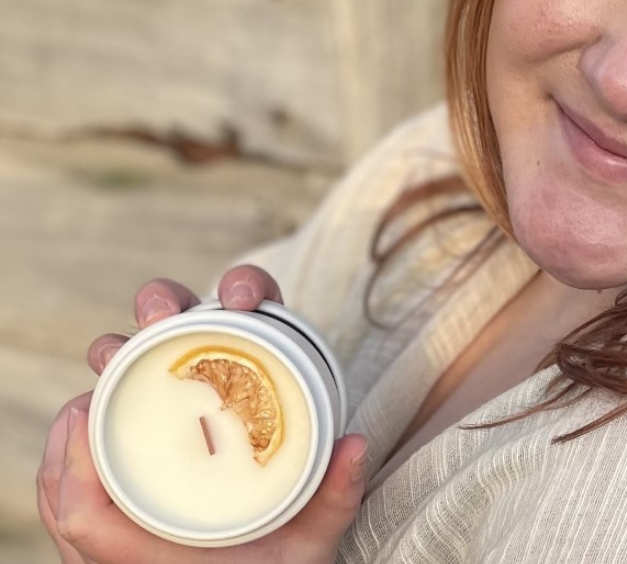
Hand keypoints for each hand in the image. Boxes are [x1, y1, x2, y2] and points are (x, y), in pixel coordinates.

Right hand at [40, 264, 365, 562]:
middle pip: (175, 315)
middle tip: (162, 319)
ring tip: (109, 368)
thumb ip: (338, 493)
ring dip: (111, 352)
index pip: (254, 305)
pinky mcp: (108, 450)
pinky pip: (81, 427)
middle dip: (162, 301)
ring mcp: (151, 408)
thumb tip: (356, 446)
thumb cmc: (281, 546)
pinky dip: (73, 425)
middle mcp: (201, 377)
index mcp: (259, 373)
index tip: (242, 298)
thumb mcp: (315, 526)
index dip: (247, 285)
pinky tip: (79, 426)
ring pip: (121, 359)